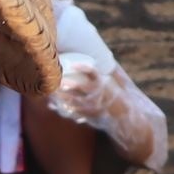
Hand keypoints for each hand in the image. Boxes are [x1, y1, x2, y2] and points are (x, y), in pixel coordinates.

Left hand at [46, 56, 167, 170]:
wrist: (121, 114)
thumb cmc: (111, 94)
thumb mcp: (108, 81)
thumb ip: (95, 74)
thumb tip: (82, 59)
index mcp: (103, 82)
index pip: (94, 72)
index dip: (84, 68)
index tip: (73, 65)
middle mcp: (98, 94)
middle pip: (82, 88)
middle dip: (70, 85)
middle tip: (59, 81)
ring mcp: (93, 105)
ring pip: (75, 101)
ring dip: (63, 97)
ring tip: (52, 93)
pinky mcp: (88, 114)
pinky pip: (73, 112)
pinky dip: (62, 109)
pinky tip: (52, 105)